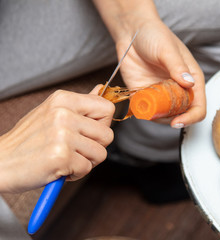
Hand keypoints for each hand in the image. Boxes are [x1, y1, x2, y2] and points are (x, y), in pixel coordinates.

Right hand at [0, 86, 114, 192]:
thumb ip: (80, 106)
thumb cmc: (27, 142)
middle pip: (107, 134)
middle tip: (73, 150)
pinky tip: (59, 168)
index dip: (102, 125)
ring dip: (85, 162)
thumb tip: (101, 89)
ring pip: (100, 153)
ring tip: (65, 158)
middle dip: (94, 147)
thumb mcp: (52, 114)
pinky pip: (86, 169)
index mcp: (63, 99)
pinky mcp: (61, 156)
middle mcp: (64, 114)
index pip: (106, 108)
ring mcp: (63, 135)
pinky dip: (75, 174)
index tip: (86, 133)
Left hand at [93, 0, 205, 127]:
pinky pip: (148, 111)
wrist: (131, 32)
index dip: (190, 118)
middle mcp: (179, 89)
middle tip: (159, 113)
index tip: (177, 121)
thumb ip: (177, 66)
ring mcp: (162, 94)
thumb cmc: (154, 35)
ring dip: (158, 117)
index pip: (198, 107)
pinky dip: (145, 113)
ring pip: (165, 116)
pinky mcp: (145, 95)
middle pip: (182, 115)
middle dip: (173, 119)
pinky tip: (140, 105)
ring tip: (149, 107)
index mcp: (192, 79)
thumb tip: (189, 83)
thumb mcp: (167, 49)